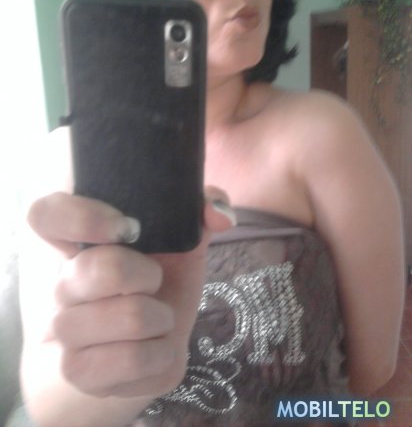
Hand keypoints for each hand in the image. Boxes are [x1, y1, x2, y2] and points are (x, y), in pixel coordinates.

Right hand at [27, 188, 234, 399]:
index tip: (128, 227)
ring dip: (161, 317)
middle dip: (147, 273)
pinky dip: (161, 353)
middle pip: (98, 267)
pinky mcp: (80, 370)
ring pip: (128, 316)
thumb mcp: (184, 241)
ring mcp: (66, 329)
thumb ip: (203, 211)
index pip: (46, 214)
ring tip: (158, 317)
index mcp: (80, 242)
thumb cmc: (164, 282)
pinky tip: (155, 348)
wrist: (147, 344)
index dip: (81, 216)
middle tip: (155, 280)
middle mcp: (62, 283)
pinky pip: (132, 359)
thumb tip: (219, 216)